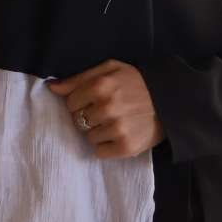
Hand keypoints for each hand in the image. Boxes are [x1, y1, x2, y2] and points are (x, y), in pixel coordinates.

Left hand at [46, 58, 166, 158]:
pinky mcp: (125, 147)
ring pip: (88, 136)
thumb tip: (51, 87)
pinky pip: (99, 152)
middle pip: (77, 120)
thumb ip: (79, 78)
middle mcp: (107, 107)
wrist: (169, 101)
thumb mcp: (109, 69)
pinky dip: (106, 146)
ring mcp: (116, 129)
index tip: (94, 100)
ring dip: (97, 131)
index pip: (70, 102)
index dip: (80, 101)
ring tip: (115, 122)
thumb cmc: (136, 82)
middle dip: (88, 116)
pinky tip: (118, 134)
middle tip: (106, 111)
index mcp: (101, 85)